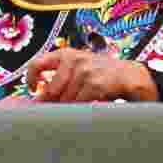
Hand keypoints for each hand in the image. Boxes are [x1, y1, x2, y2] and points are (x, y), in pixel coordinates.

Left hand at [26, 48, 157, 102]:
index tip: (32, 89)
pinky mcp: (95, 83)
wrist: (132, 76)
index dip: (30, 79)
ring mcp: (85, 70)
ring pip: (65, 99)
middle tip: (63, 106)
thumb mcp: (79, 70)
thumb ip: (59, 80)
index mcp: (66, 54)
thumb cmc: (102, 75)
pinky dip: (83, 108)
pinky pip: (79, 103)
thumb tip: (38, 99)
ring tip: (85, 102)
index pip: (37, 64)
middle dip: (55, 102)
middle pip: (51, 90)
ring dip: (72, 106)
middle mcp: (74, 59)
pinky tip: (93, 103)